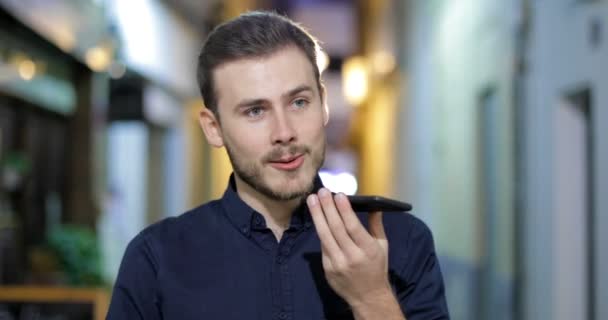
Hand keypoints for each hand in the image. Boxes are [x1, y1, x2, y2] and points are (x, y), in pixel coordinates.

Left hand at [306, 188, 392, 307]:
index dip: (344, 210)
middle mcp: (352, 257)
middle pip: (336, 229)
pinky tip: (316, 217)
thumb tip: (375, 205)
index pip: (353, 227)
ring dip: (317, 216)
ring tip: (312, 200)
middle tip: (321, 192)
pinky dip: (320, 230)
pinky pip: (322, 246)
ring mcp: (337, 264)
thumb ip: (376, 225)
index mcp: (368, 250)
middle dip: (327, 208)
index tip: (338, 194)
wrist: (368, 297)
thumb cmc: (377, 268)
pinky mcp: (327, 269)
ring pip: (324, 236)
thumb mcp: (383, 246)